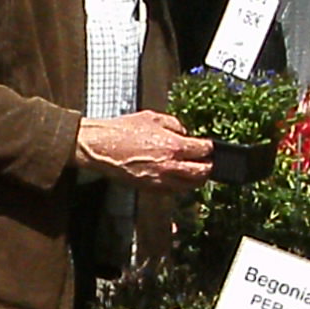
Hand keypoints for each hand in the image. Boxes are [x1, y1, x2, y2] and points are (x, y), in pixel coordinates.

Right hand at [77, 111, 214, 185]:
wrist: (102, 147)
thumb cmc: (123, 130)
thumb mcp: (153, 117)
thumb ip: (175, 125)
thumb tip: (185, 133)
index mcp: (174, 146)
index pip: (204, 150)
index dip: (208, 147)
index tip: (207, 146)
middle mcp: (171, 166)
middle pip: (201, 173)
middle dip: (207, 166)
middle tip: (206, 161)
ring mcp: (161, 180)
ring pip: (189, 186)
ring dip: (194, 179)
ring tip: (193, 171)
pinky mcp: (151, 188)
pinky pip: (173, 191)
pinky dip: (179, 185)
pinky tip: (176, 177)